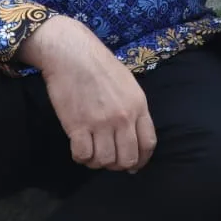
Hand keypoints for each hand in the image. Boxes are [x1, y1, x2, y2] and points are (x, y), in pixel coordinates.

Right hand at [20, 16, 156, 171]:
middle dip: (118, 165)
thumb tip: (133, 134)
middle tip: (108, 158)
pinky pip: (83, 155)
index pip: (148, 144)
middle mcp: (123, 118)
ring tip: (91, 151)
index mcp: (139, 106)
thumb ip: (134, 109)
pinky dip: (81, 157)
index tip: (133, 166)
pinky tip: (79, 147)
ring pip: (104, 161)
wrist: (72, 54)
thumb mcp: (129, 84)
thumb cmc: (100, 66)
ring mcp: (101, 123)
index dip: (141, 160)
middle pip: (127, 159)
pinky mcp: (78, 126)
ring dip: (97, 162)